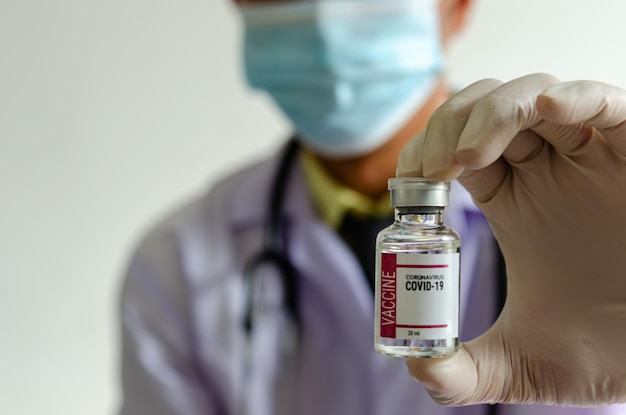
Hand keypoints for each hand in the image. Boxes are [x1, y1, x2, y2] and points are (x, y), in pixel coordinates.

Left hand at [397, 73, 625, 406]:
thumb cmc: (607, 352)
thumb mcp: (525, 366)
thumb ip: (468, 374)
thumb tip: (420, 368)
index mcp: (513, 201)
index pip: (456, 151)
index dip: (426, 153)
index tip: (406, 181)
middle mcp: (547, 171)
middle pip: (483, 113)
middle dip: (447, 127)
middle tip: (428, 169)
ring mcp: (591, 159)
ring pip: (533, 95)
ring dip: (491, 112)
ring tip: (465, 158)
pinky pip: (609, 105)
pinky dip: (576, 97)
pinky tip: (548, 107)